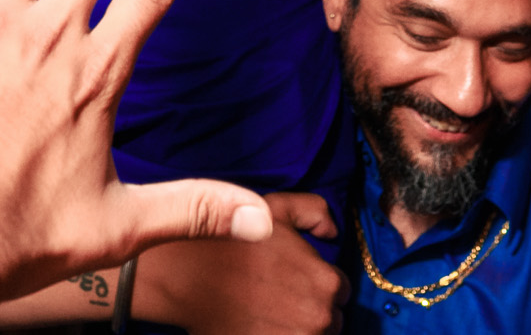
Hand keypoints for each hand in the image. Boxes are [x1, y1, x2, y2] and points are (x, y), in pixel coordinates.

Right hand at [137, 192, 345, 334]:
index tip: (296, 280)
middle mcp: (320, 318)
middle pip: (329, 320)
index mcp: (327, 282)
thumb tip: (332, 232)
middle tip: (279, 296)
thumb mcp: (277, 208)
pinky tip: (260, 324)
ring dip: (296, 327)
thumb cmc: (234, 241)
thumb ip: (314, 211)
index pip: (340, 292)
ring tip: (268, 312)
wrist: (191, 276)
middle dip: (309, 308)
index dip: (317, 283)